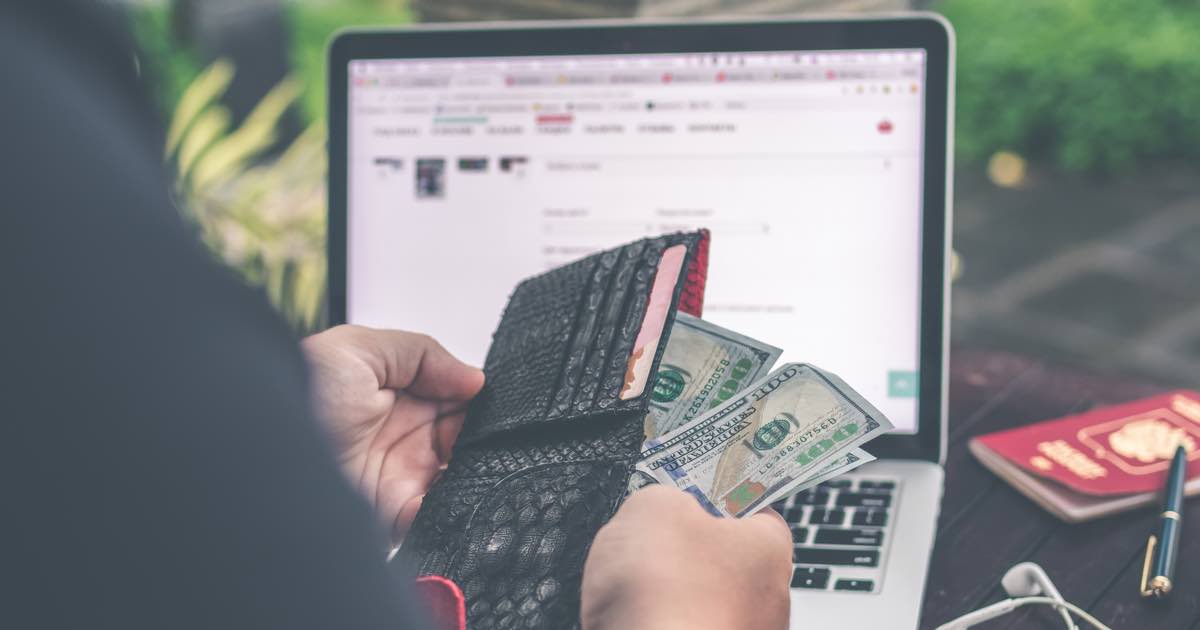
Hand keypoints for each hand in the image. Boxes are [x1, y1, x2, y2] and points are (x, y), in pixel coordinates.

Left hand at [302, 325, 483, 541]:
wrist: (256, 456)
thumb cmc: (297, 396)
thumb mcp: (359, 349)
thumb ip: (423, 354)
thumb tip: (474, 378)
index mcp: (395, 394)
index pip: (454, 396)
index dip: (474, 396)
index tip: (484, 396)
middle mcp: (400, 436)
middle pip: (464, 437)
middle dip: (479, 434)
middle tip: (476, 429)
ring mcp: (400, 476)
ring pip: (459, 475)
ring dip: (472, 467)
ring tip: (466, 456)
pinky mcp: (396, 514)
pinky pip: (438, 514)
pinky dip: (453, 504)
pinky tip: (449, 485)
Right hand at [581, 486, 791, 629]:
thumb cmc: (664, 591)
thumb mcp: (653, 505)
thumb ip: (666, 497)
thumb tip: (663, 506)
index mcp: (770, 547)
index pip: (754, 510)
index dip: (717, 499)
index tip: (690, 494)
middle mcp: (770, 599)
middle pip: (726, 559)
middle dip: (688, 550)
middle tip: (651, 541)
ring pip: (703, 602)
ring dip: (673, 596)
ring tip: (635, 591)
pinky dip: (662, 626)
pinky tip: (637, 623)